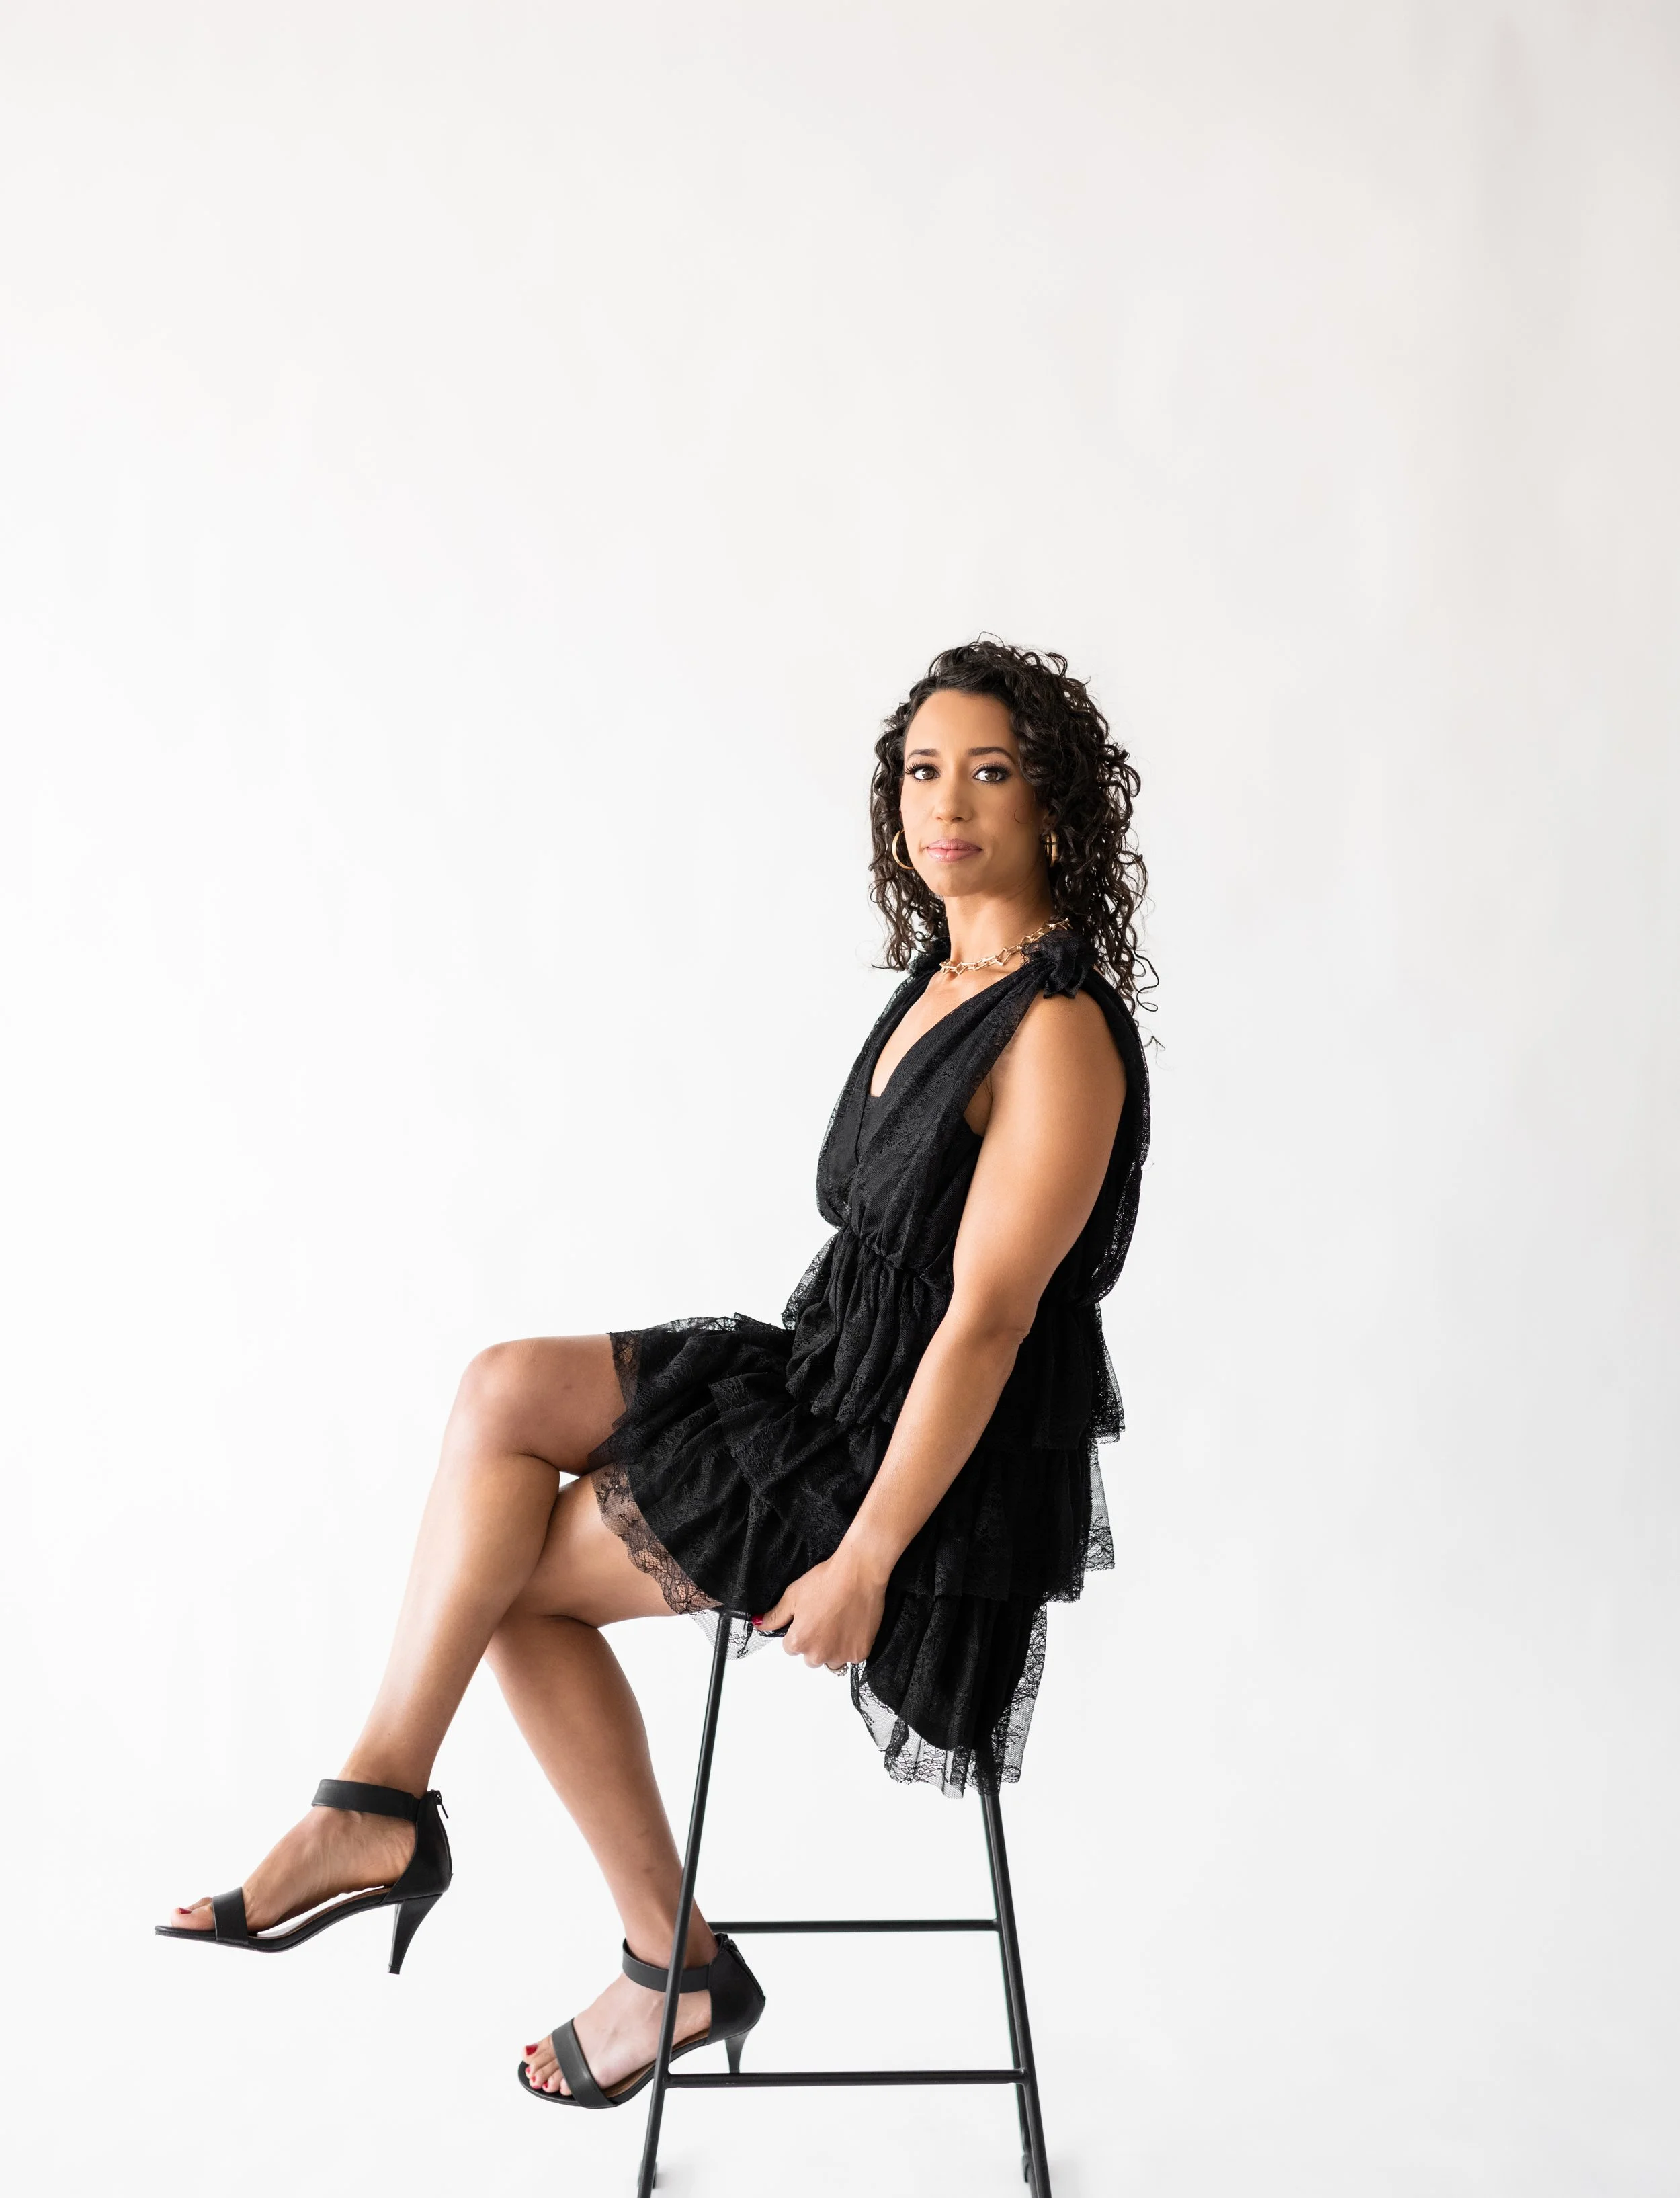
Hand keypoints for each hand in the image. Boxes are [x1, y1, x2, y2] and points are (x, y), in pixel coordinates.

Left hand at [757, 1545, 886, 1672]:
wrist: (859, 1574)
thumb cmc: (827, 1581)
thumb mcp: (793, 1595)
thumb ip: (775, 1616)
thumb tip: (760, 1625)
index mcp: (799, 1641)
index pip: (790, 1648)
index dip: (798, 1631)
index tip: (808, 1619)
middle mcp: (819, 1654)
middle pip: (810, 1658)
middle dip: (815, 1644)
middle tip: (825, 1620)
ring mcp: (841, 1655)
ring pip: (831, 1662)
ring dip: (832, 1650)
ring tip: (839, 1625)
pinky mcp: (860, 1653)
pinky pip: (851, 1657)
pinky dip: (851, 1647)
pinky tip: (852, 1626)